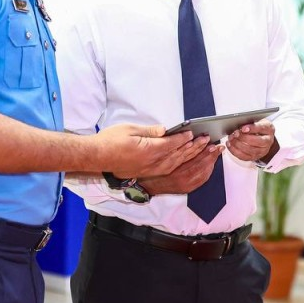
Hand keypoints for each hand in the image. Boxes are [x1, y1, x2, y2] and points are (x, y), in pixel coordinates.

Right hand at [89, 123, 207, 177]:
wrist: (96, 157)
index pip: (172, 144)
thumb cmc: (110, 141)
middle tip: (207, 141)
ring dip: (190, 156)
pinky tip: (186, 159)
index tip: (194, 133)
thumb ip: (150, 131)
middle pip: (177, 155)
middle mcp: (152, 163)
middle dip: (194, 147)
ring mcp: (150, 170)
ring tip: (202, 149)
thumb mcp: (130, 129)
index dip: (184, 138)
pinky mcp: (147, 173)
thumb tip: (165, 130)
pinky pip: (168, 169)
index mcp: (148, 150)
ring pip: (175, 163)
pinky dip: (179, 163)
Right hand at [139, 141, 223, 194]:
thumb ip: (169, 144)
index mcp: (172, 169)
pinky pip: (202, 180)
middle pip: (199, 164)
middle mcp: (180, 178)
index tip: (207, 140)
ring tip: (217, 152)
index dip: (200, 147)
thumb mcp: (155, 154)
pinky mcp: (187, 189)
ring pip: (202, 172)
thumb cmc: (150, 170)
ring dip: (211, 161)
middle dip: (209, 154)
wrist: (147, 186)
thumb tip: (181, 134)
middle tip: (217, 146)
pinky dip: (208, 170)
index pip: (190, 156)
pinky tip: (212, 163)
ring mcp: (185, 185)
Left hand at [226, 119, 276, 161]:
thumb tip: (239, 123)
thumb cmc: (258, 128)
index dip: (252, 128)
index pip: (261, 128)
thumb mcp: (257, 121)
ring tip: (231, 138)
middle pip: (256, 141)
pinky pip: (244, 156)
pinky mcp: (254, 157)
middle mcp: (267, 141)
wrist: (263, 138)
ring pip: (249, 150)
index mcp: (269, 129)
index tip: (243, 128)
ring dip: (237, 144)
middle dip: (243, 137)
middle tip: (235, 133)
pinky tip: (230, 145)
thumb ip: (250, 122)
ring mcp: (262, 151)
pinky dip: (234, 151)